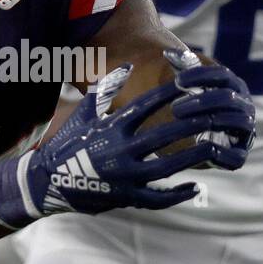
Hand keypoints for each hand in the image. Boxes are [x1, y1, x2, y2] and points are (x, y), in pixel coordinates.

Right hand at [0, 52, 255, 226]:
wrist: (48, 182)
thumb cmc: (69, 143)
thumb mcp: (83, 113)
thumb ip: (106, 89)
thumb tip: (127, 66)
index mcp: (111, 127)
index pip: (145, 106)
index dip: (169, 94)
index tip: (189, 84)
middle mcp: (120, 151)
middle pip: (163, 135)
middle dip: (190, 124)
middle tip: (214, 115)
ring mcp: (124, 176)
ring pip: (167, 166)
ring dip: (192, 156)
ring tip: (214, 147)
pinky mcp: (127, 198)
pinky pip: (158, 197)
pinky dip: (178, 193)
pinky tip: (197, 185)